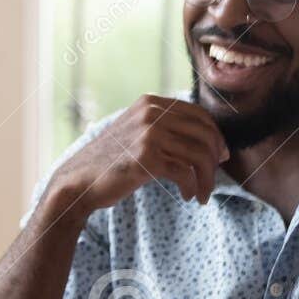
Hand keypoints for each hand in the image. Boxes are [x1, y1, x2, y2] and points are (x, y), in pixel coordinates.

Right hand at [48, 95, 227, 213]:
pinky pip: (185, 173)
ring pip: (199, 155)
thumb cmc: (109, 162)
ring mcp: (148, 134)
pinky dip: (192, 187)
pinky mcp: (146, 158)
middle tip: (212, 178)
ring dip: (206, 179)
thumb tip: (210, 140)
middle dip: (214, 160)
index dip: (215, 137)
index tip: (220, 156)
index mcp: (149, 103)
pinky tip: (188, 196)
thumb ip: (164, 127)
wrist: (78, 181)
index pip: (199, 115)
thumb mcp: (135, 132)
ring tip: (203, 194)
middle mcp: (150, 113)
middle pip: (204, 134)